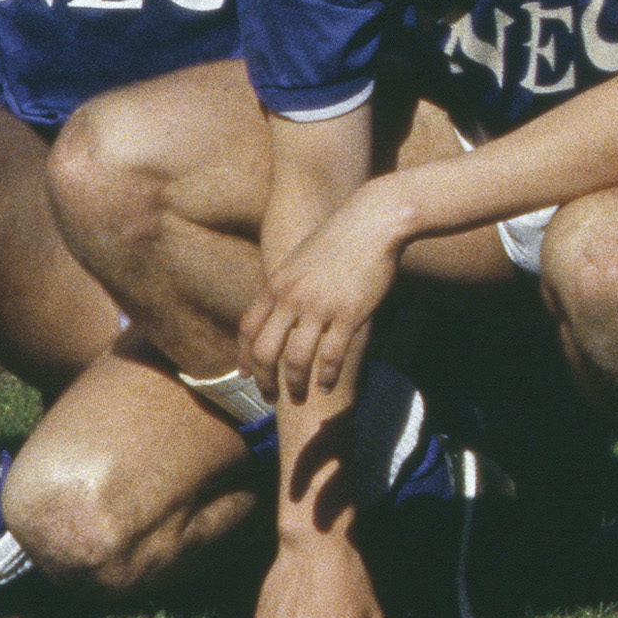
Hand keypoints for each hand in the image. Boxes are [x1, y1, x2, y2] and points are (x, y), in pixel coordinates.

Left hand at [239, 183, 413, 415]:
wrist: (373, 220)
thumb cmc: (341, 237)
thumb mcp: (300, 259)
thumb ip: (287, 284)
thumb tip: (280, 305)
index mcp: (277, 284)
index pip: (248, 329)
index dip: (244, 357)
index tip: (246, 375)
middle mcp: (292, 299)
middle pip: (265, 352)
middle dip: (265, 381)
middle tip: (271, 397)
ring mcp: (319, 307)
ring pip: (296, 360)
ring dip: (296, 385)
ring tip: (302, 397)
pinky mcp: (349, 314)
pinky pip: (331, 355)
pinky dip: (327, 376)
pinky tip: (328, 385)